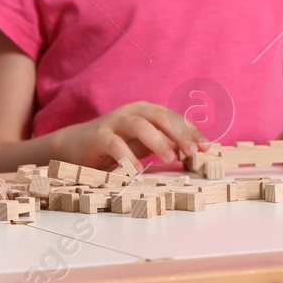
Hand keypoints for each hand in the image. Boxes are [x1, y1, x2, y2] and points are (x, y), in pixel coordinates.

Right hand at [55, 102, 208, 170]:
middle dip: (178, 134)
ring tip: (169, 160)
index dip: (190, 131)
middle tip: (192, 153)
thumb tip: (194, 150)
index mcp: (145, 111)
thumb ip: (166, 143)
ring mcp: (114, 122)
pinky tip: (137, 171)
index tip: (206, 147)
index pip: (173, 118)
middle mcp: (131, 112)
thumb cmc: (115, 144)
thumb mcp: (143, 144)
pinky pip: (115, 144)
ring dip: (157, 142)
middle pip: (159, 117)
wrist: (76, 145)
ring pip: (139, 125)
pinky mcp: (98, 136)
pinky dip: (128, 157)